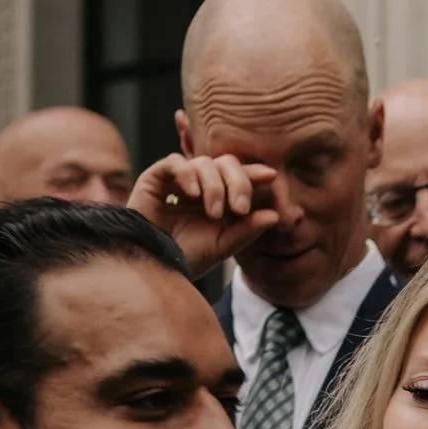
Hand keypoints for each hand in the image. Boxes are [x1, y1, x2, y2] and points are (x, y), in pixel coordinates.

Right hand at [129, 149, 286, 285]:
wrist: (153, 266)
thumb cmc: (186, 257)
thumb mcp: (222, 246)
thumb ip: (247, 231)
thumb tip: (274, 215)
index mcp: (219, 198)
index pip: (239, 177)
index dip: (254, 174)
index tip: (270, 177)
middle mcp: (200, 186)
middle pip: (225, 164)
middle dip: (238, 182)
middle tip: (240, 207)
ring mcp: (178, 180)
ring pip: (204, 163)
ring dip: (214, 186)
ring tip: (213, 213)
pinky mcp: (156, 178)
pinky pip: (175, 162)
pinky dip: (188, 174)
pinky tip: (193, 195)